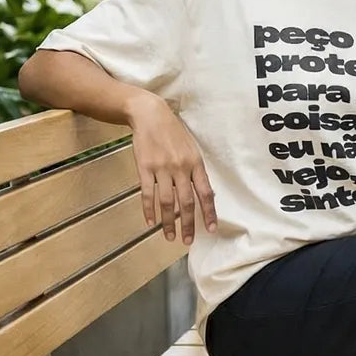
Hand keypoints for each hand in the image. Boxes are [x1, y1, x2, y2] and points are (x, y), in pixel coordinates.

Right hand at [125, 91, 216, 244]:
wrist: (150, 114)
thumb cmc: (173, 133)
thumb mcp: (191, 149)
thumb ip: (196, 171)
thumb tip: (203, 195)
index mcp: (195, 163)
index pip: (205, 193)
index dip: (209, 212)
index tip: (210, 229)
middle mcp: (181, 167)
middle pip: (186, 202)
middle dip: (188, 224)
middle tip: (188, 241)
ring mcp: (162, 168)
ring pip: (166, 202)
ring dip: (168, 222)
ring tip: (169, 236)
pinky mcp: (144, 168)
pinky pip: (147, 193)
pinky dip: (148, 210)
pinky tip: (150, 222)